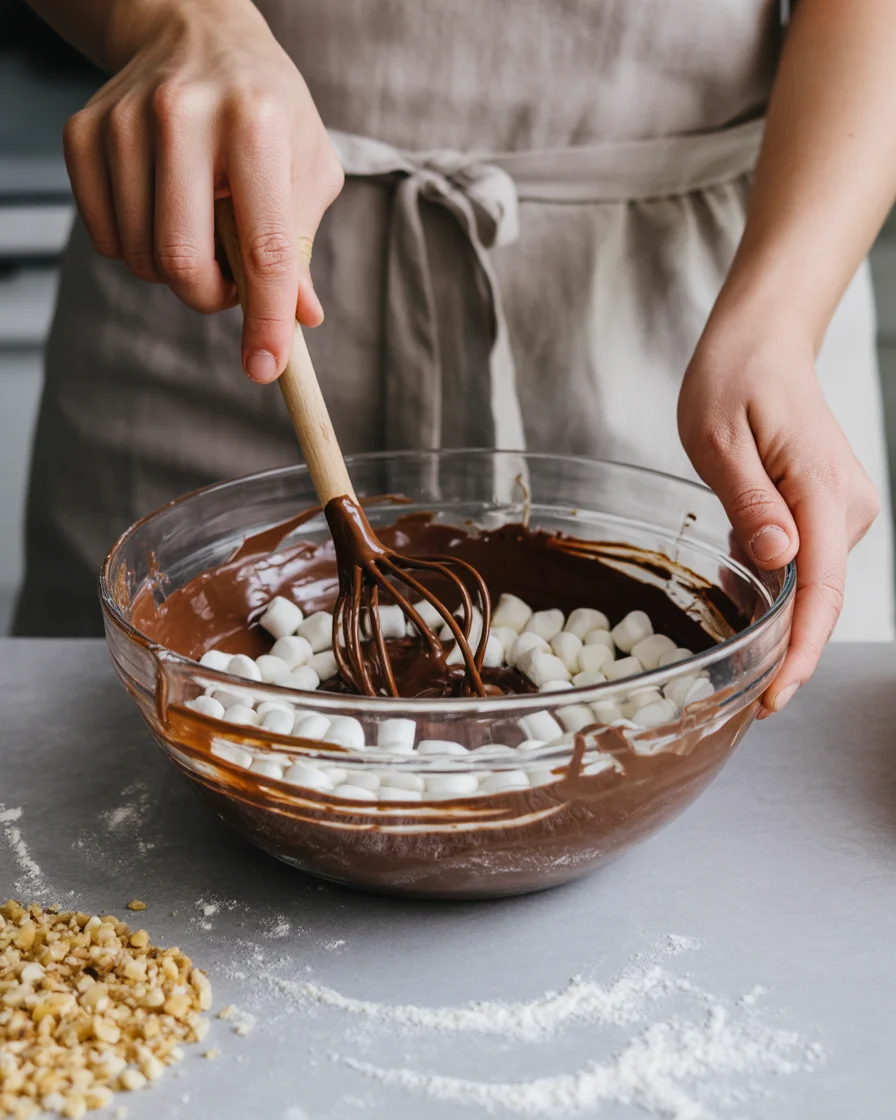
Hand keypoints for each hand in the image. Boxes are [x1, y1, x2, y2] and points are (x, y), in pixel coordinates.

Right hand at [63, 0, 343, 381]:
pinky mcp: (84, 131)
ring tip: (198, 232)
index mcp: (256, 126)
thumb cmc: (265, 110)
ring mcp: (125, 121)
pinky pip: (102, 235)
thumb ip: (301, 244)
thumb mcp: (307, 166)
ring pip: (138, 256)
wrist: (196, 33)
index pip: (262, 248)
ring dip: (173, 272)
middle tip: (227, 282)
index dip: (265, 319)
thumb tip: (300, 317)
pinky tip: (158, 212)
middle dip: (208, 297)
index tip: (265, 369)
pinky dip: (132, 248)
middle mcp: (183, 115)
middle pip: (182, 261)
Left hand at [678, 301, 878, 714]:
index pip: (822, 588)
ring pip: (812, 582)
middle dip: (787, 649)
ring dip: (778, 615)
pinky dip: (778, 586)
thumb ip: (749, 502)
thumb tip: (780, 560)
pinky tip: (747, 587)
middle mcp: (847, 505)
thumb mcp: (719, 439)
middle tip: (739, 693)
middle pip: (820, 596)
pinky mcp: (830, 508)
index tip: (776, 695)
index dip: (801, 649)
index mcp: (820, 489)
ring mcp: (843, 507)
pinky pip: (807, 562)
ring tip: (735, 641)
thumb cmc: (733, 380)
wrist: (762, 342)